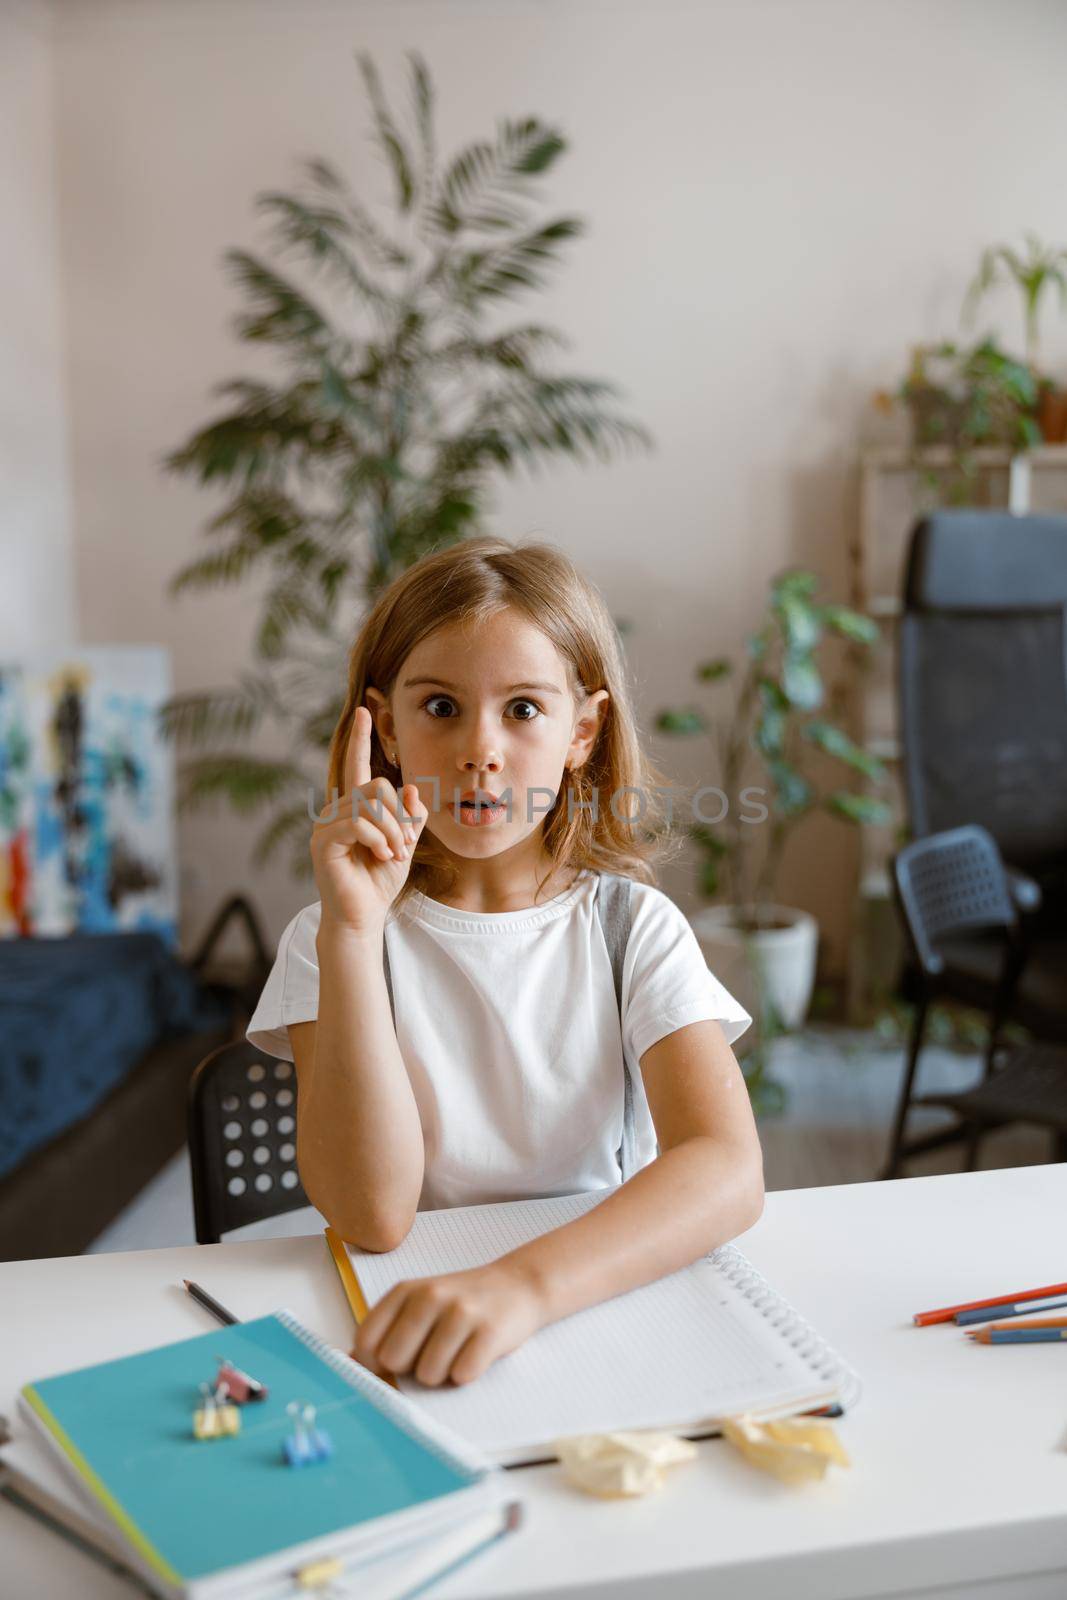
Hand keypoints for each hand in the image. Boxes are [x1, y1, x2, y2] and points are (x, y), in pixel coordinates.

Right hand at [311, 705, 427, 935]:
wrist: (363, 915)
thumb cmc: (381, 880)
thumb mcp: (405, 843)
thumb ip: (410, 816)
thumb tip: (413, 790)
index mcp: (355, 807)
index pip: (357, 765)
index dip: (362, 738)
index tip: (366, 709)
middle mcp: (337, 810)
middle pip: (377, 786)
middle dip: (399, 816)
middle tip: (404, 846)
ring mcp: (327, 824)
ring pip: (371, 805)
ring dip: (393, 832)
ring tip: (395, 855)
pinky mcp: (324, 841)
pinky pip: (359, 824)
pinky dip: (379, 840)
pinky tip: (383, 856)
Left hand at [351, 1258, 549, 1388]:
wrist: (517, 1285)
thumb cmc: (460, 1303)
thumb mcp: (418, 1305)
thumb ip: (385, 1332)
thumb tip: (349, 1364)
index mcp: (405, 1291)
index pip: (366, 1342)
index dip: (373, 1364)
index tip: (390, 1365)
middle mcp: (430, 1296)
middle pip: (394, 1361)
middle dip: (410, 1368)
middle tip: (432, 1352)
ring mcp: (461, 1312)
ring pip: (428, 1374)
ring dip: (442, 1374)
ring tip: (456, 1351)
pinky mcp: (489, 1331)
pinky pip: (461, 1375)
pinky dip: (467, 1373)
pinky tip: (475, 1353)